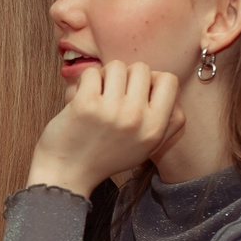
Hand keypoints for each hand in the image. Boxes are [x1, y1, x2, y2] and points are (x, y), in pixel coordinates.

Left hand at [26, 60, 182, 194]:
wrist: (68, 173)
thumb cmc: (106, 157)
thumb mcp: (147, 147)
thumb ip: (169, 122)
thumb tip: (172, 91)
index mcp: (155, 128)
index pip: (169, 80)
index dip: (153, 80)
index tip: (137, 91)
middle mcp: (136, 118)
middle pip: (141, 69)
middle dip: (126, 76)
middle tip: (114, 93)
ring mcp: (111, 110)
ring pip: (116, 66)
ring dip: (105, 76)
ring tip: (99, 94)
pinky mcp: (86, 104)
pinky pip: (92, 73)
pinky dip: (85, 81)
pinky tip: (82, 96)